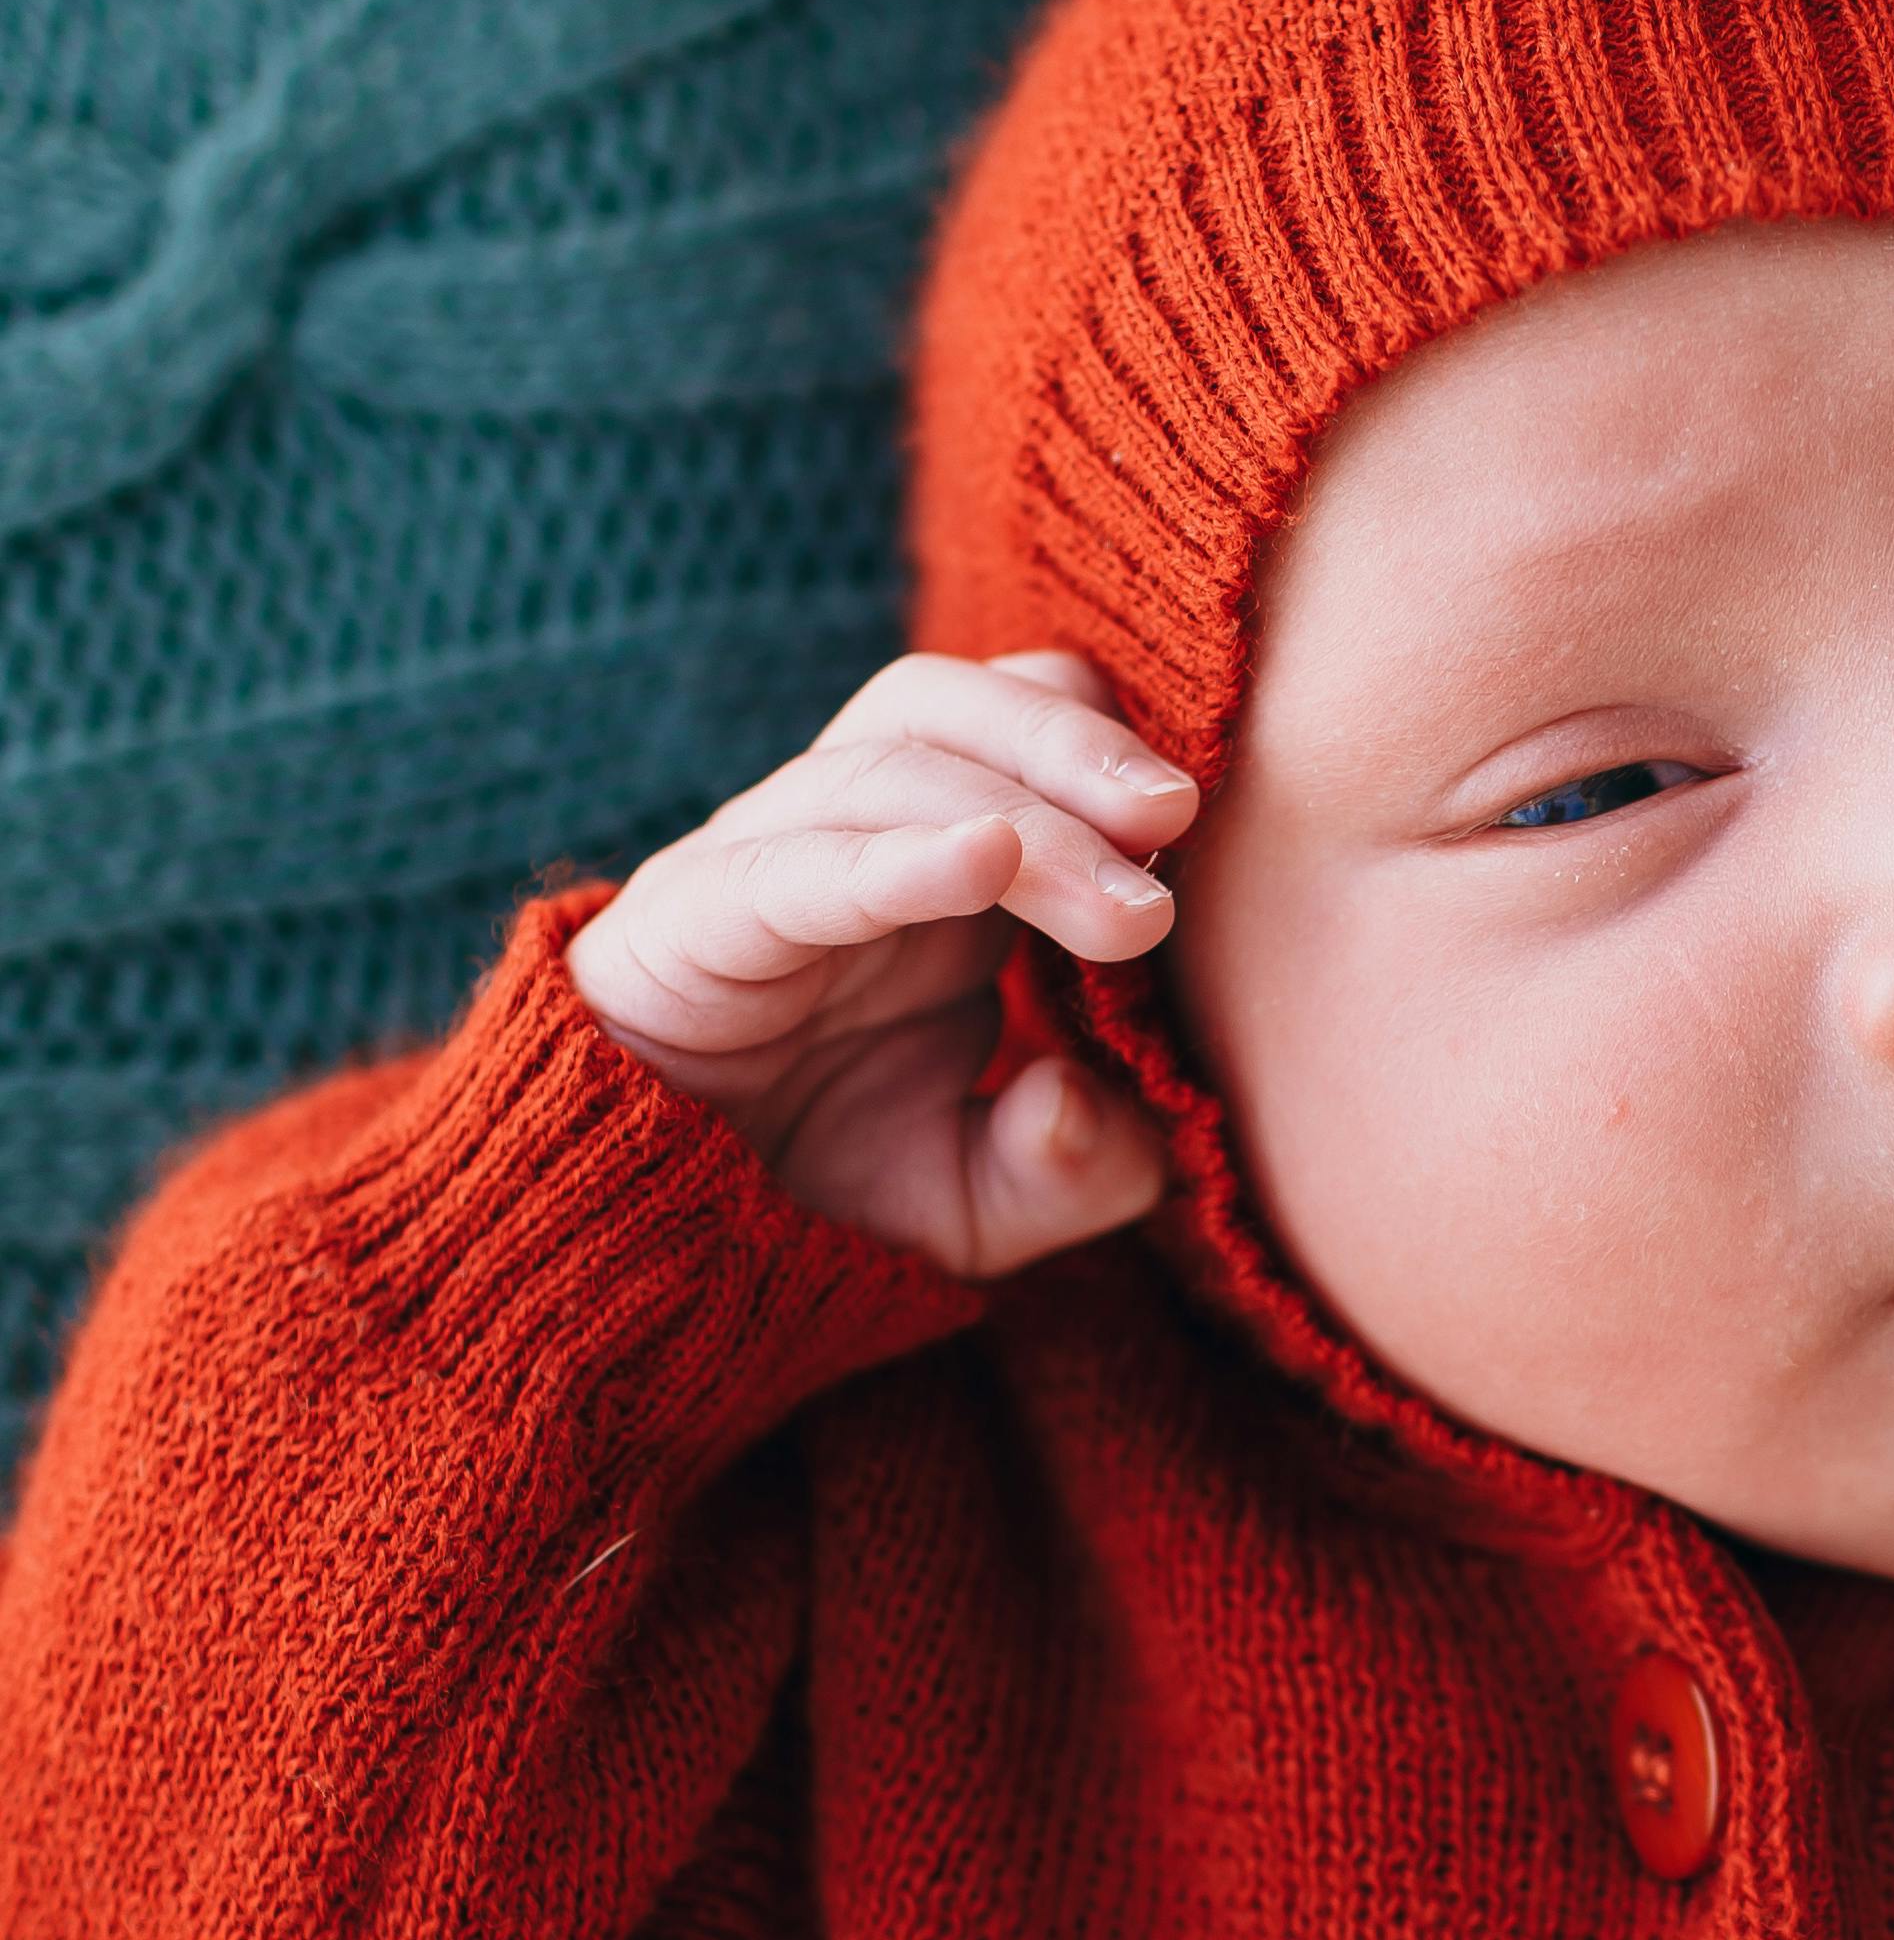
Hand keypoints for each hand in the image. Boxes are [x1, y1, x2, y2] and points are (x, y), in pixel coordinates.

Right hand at [566, 649, 1199, 1278]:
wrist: (652, 1234)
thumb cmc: (821, 1180)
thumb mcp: (984, 1206)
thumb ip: (1071, 1172)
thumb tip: (1081, 1107)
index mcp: (934, 862)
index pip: (1014, 720)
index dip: (1101, 743)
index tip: (1195, 828)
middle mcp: (849, 835)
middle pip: (952, 705)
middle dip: (1071, 746)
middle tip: (1175, 819)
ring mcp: (762, 865)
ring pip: (887, 767)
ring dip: (1022, 815)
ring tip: (1124, 905)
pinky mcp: (687, 922)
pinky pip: (791, 866)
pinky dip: (894, 856)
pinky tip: (982, 863)